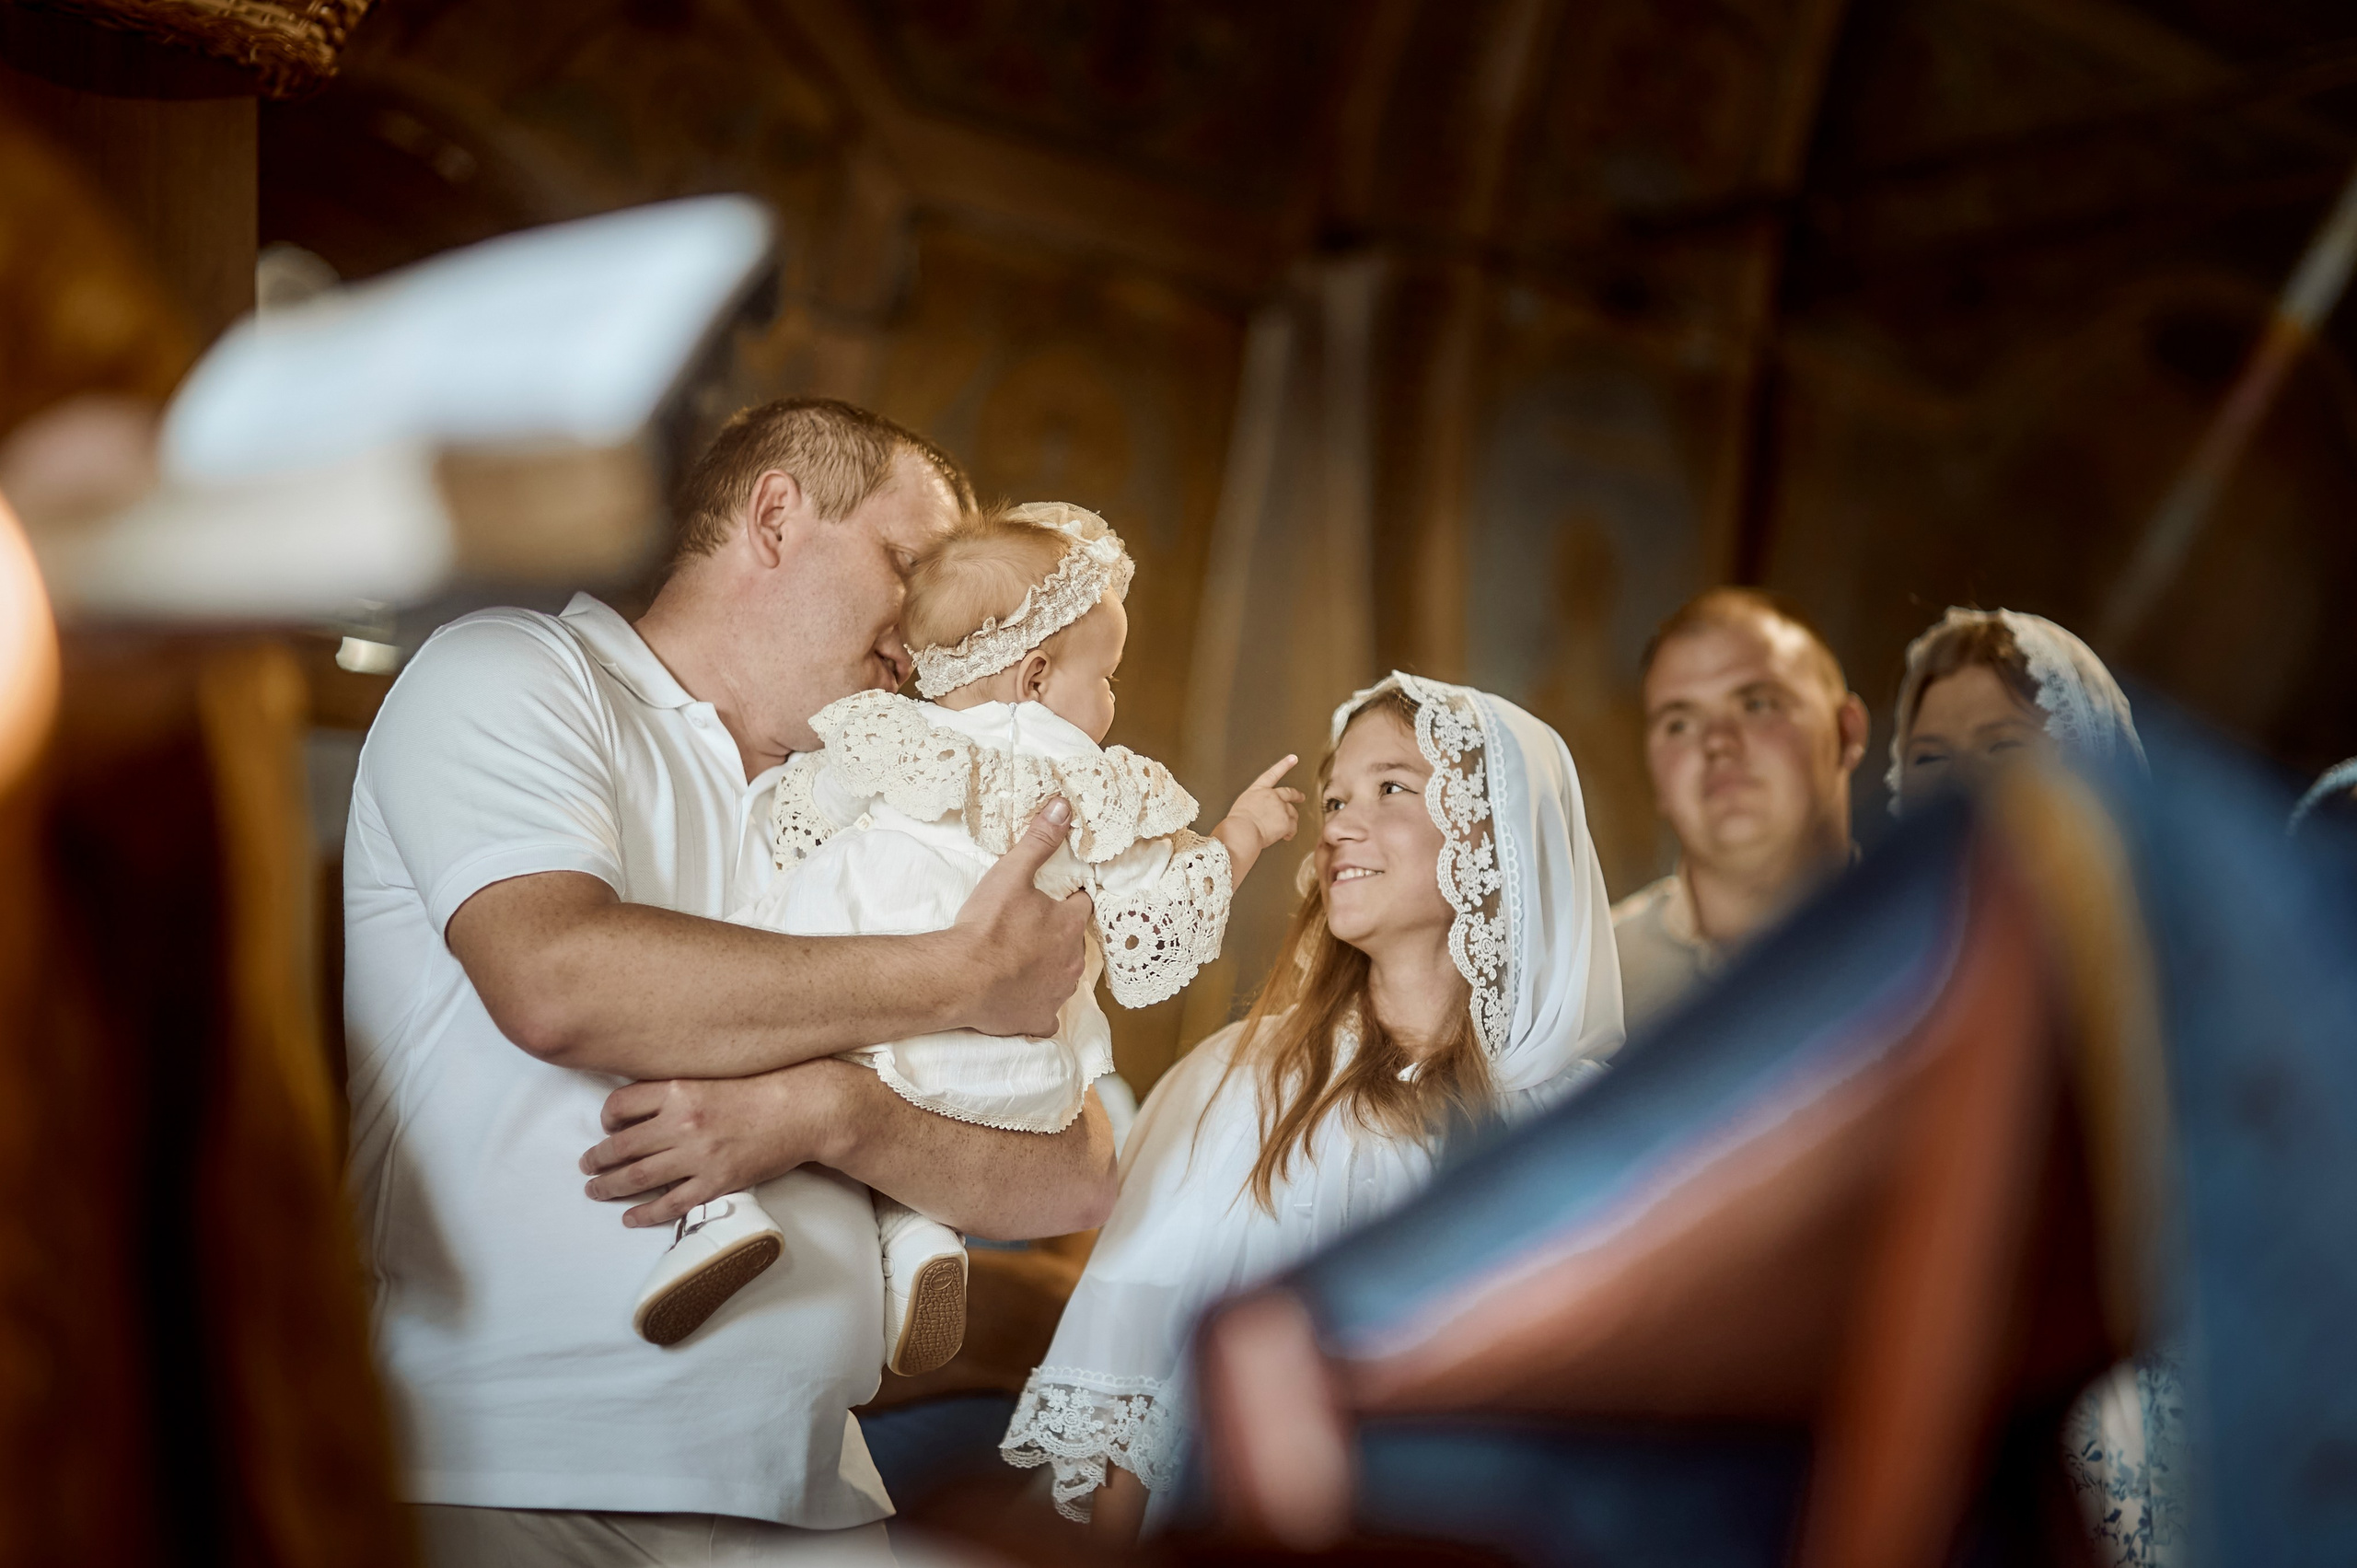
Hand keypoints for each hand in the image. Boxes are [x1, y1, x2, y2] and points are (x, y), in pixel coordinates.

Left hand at [579, 1062, 848, 1227]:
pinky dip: (645, 1213)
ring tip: (595, 1190)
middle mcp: (681, 1122)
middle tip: (586, 1166)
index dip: (607, 1118)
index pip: (621, 1104)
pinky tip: (630, 1218)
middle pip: (621, 1145)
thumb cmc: (763, 1088)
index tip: (607, 1126)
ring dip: (610, 1186)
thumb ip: (678, 1088)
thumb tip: (646, 1105)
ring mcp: (697, 1156)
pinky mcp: (715, 1182)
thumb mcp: (713, 1075)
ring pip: (638, 1176)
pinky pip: (670, 1203)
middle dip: (598, 1159)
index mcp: (678, 1089)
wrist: (804, 1109)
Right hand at [948, 796, 1092, 1036]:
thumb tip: (1063, 805)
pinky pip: (1044, 1015)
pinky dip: (1034, 1007)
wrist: (961, 978)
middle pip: (1073, 943)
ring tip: (1018, 962)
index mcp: (1070, 924)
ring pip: (1062, 977)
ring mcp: (1058, 993)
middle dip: (1057, 936)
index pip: (1082, 905)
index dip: (1067, 900)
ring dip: (1047, 970)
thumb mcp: (1011, 874)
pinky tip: (1018, 998)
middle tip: (1027, 930)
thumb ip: (1038, 840)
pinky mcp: (1039, 1020)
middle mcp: (1073, 960)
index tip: (1050, 899)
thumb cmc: (987, 926)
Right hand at [1212, 754, 1303, 882]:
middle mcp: (1272, 796)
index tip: (1293, 758)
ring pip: (1292, 813)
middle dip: (1296, 795)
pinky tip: (1286, 836)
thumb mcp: (1242, 806)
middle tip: (1300, 797)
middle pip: (1289, 793)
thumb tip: (1257, 814)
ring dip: (1291, 820)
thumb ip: (1254, 806)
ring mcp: (1280, 808)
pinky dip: (1290, 833)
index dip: (1285, 764)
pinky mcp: (1286, 821)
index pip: (1273, 773)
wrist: (1242, 832)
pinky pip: (1293, 827)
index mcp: (1258, 790)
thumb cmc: (1236, 823)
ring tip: (1287, 829)